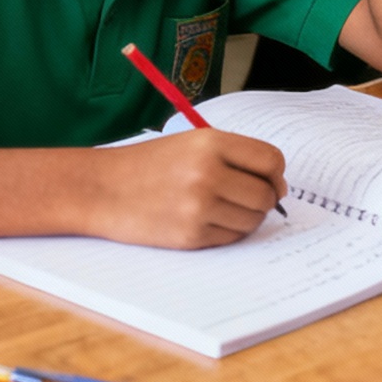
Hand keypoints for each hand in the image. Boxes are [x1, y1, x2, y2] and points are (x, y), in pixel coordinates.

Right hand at [96, 125, 286, 247]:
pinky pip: (231, 238)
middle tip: (246, 198)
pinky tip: (207, 221)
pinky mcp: (191, 236)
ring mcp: (199, 206)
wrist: (102, 189)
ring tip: (223, 209)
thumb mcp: (191, 143)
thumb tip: (279, 187)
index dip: (276, 173)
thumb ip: (235, 156)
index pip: (271, 160)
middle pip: (266, 194)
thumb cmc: (149, 164)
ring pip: (253, 220)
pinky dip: (227, 233)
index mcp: (211, 142)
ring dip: (247, 218)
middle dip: (264, 199)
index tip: (271, 180)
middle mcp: (208, 173)